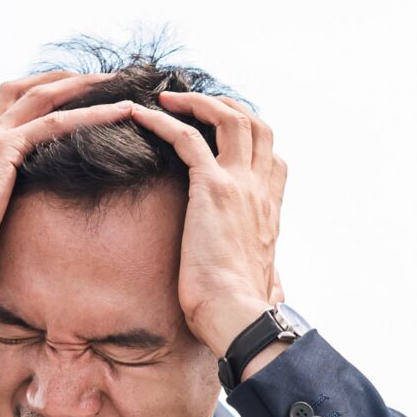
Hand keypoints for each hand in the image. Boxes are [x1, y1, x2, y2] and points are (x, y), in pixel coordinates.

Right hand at [0, 71, 143, 321]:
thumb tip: (17, 236)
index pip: (7, 106)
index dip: (39, 94)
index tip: (72, 95)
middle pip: (24, 89)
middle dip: (64, 80)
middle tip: (102, 80)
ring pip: (43, 97)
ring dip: (84, 88)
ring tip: (120, 85)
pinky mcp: (1, 154)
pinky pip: (53, 124)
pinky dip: (90, 115)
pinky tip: (119, 113)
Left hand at [125, 91, 288, 356]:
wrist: (239, 317)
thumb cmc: (243, 310)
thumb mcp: (267, 282)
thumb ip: (271, 274)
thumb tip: (277, 289)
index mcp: (271, 210)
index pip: (272, 156)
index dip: (250, 136)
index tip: (221, 132)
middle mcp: (261, 190)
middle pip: (256, 124)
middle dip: (226, 105)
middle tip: (195, 104)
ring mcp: (240, 184)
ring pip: (229, 118)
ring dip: (198, 102)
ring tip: (166, 99)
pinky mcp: (212, 188)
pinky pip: (186, 137)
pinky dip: (161, 120)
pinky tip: (139, 115)